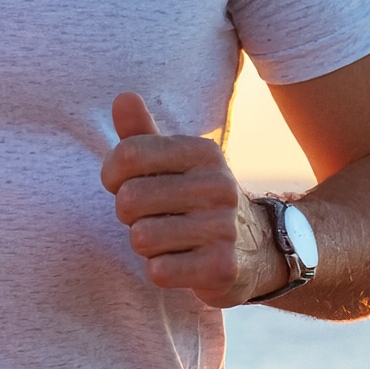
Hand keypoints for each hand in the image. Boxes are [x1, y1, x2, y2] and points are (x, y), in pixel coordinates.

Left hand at [100, 93, 283, 306]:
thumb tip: (122, 97)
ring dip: (146, 246)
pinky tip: (182, 263)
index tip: (124, 185)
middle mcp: (218, 185)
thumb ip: (143, 135)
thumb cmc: (197, 202)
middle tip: (153, 218)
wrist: (258, 250)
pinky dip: (161, 271)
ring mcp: (223, 227)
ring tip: (170, 241)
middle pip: (128, 200)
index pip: (128, 155)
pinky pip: (158, 271)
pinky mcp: (221, 267)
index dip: (112, 176)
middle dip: (128, 216)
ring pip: (141, 238)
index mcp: (204, 153)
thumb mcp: (175, 165)